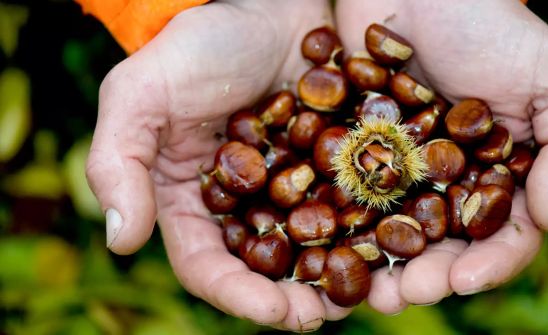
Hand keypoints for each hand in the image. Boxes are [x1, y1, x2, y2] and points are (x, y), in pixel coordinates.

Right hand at [85, 0, 350, 330]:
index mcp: (191, 201)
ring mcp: (288, 187)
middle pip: (264, 270)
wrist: (262, 1)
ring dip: (334, 276)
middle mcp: (241, 204)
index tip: (277, 313)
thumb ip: (118, 162)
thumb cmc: (196, 44)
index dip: (239, 296)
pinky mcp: (328, 164)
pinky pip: (348, 205)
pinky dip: (364, 230)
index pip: (208, 266)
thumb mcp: (141, 94)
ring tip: (366, 294)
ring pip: (310, 247)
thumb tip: (119, 240)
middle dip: (293, 299)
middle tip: (326, 316)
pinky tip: (389, 243)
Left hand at [335, 0, 547, 312]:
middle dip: (428, 276)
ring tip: (366, 289)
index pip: (505, 236)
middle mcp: (453, 184)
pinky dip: (341, 226)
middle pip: (444, 247)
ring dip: (381, 267)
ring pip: (394, 234)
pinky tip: (328, 246)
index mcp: (504, 176)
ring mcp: (404, 173)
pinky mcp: (361, 155)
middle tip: (405, 294)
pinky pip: (349, 198)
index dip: (489, 265)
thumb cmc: (493, 25)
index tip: (462, 279)